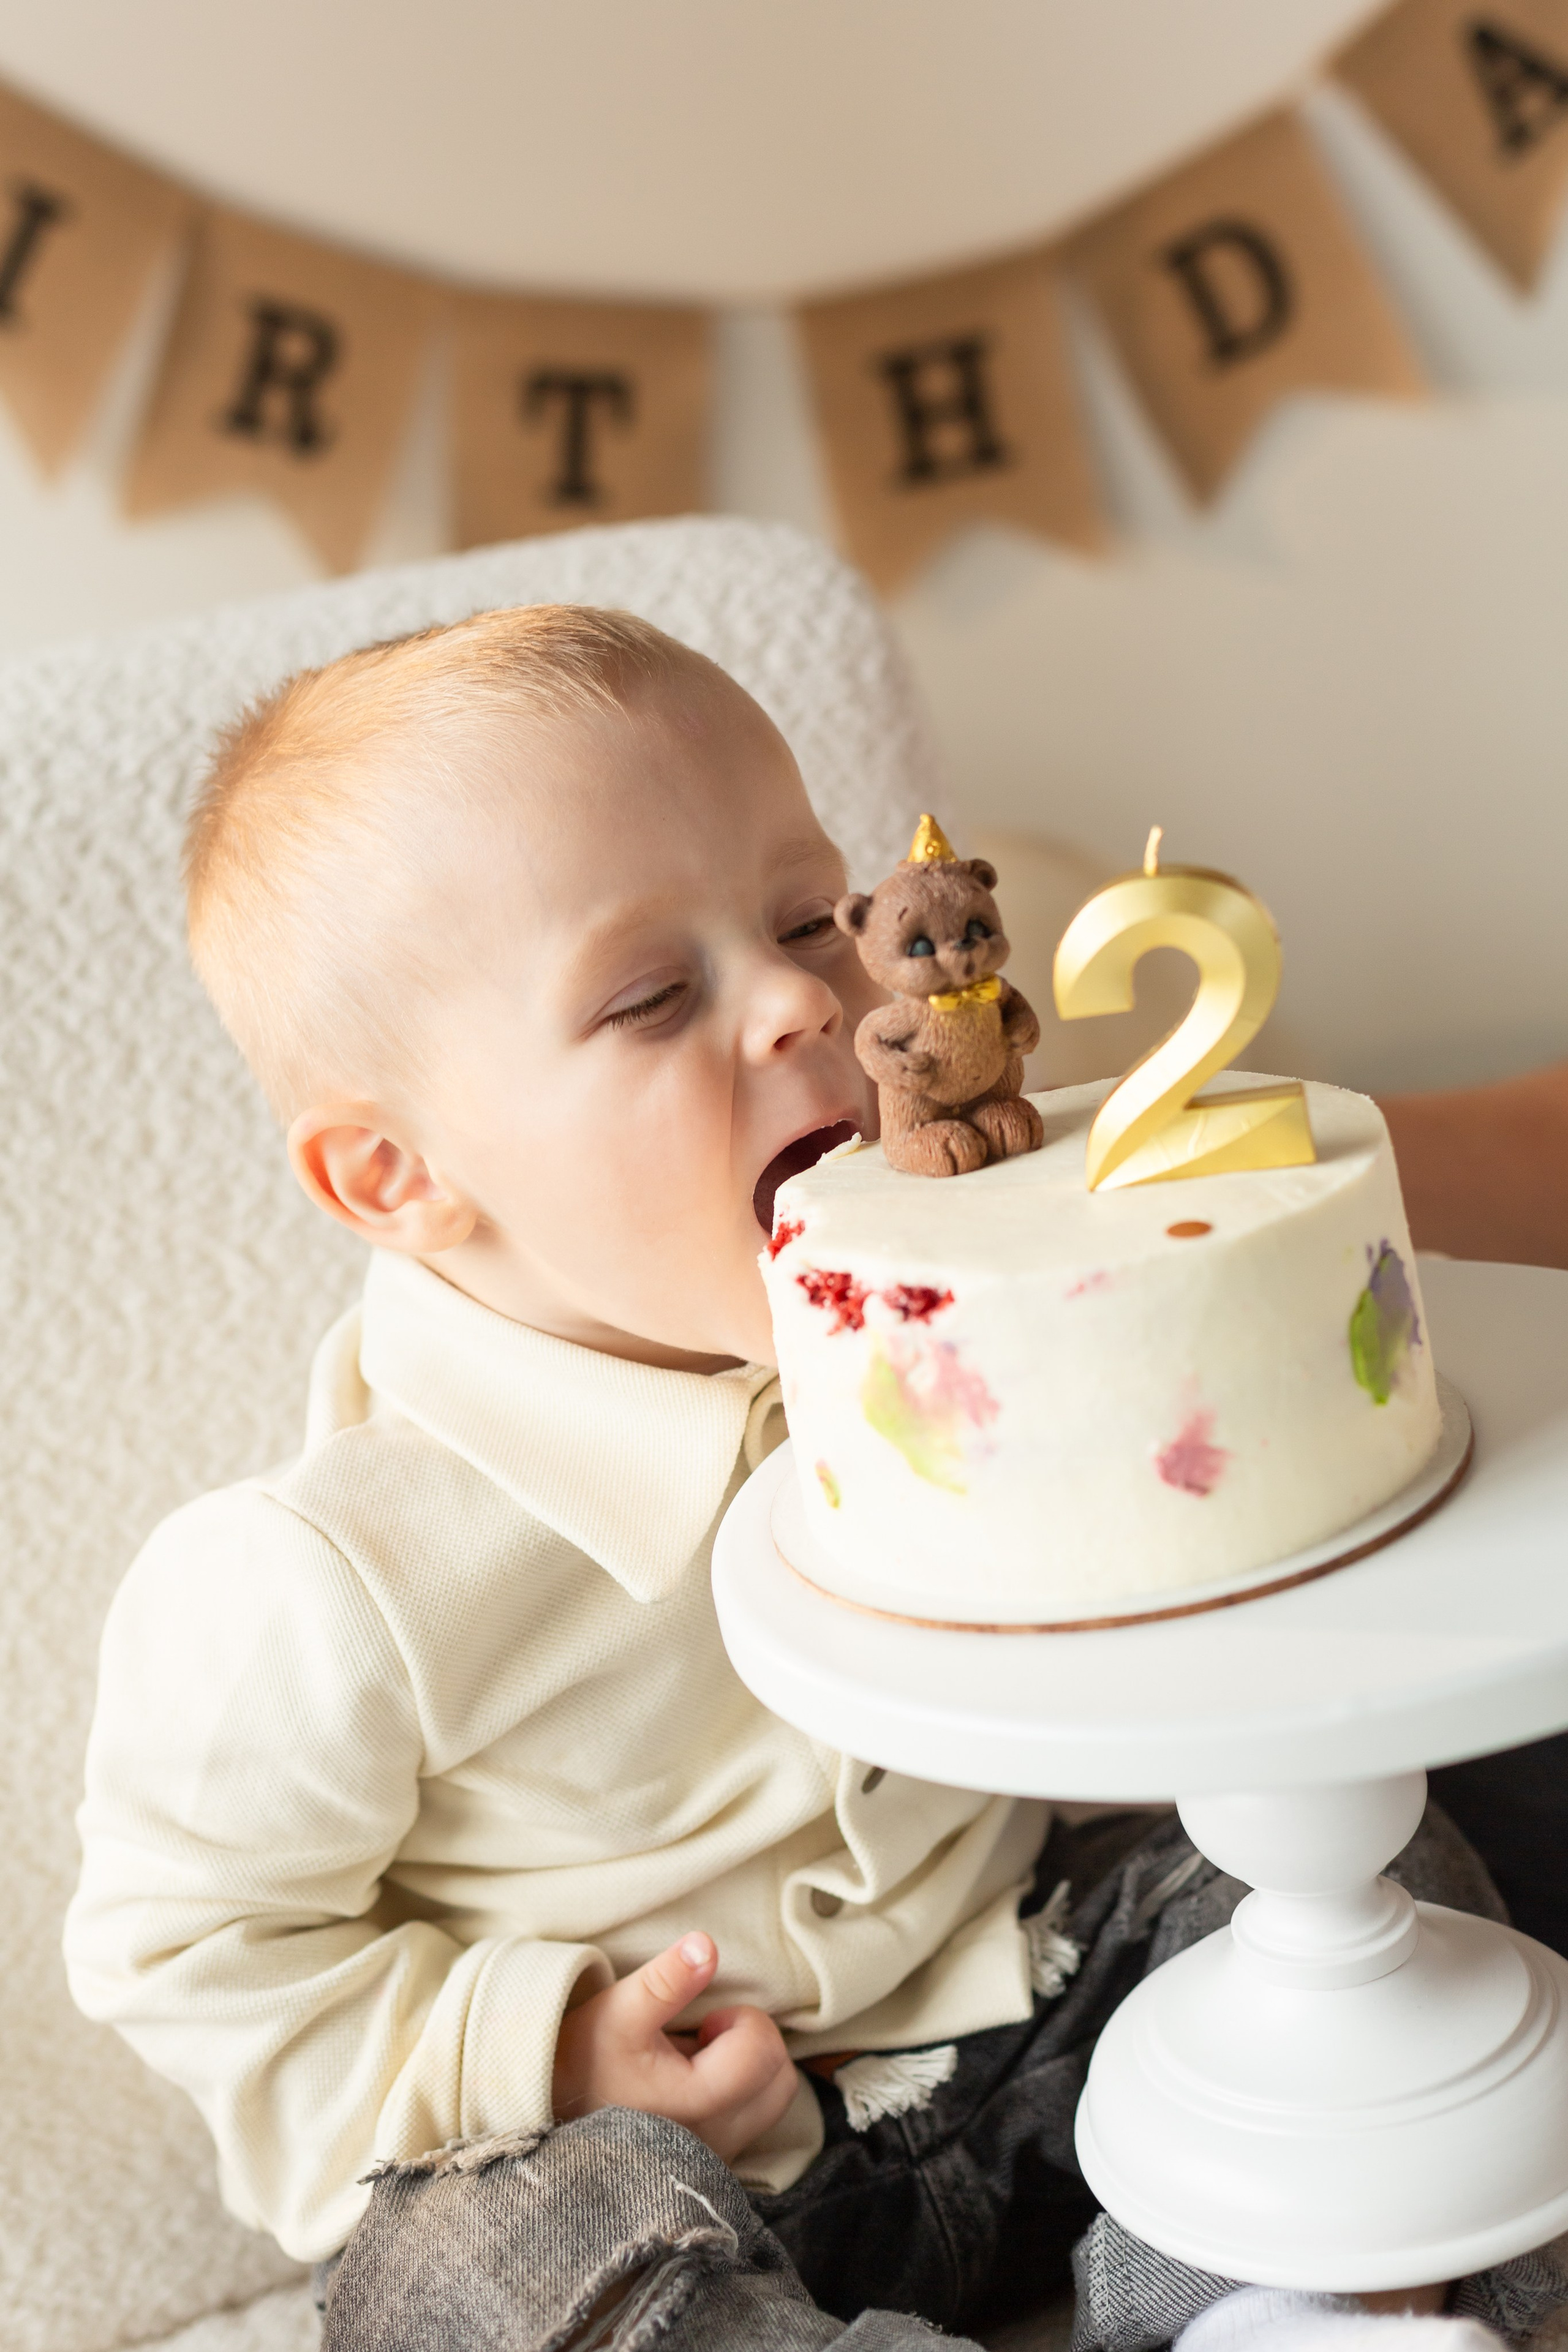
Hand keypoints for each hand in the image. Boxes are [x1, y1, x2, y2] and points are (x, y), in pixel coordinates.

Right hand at [551, 1933, 797, 2161]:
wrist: (547, 2109)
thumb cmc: (581, 2058)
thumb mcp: (618, 2011)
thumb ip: (665, 1979)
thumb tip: (707, 1945)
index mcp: (696, 2104)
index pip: (761, 2051)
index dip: (740, 2019)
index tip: (703, 2020)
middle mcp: (714, 2141)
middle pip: (779, 2079)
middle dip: (752, 2042)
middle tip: (705, 2034)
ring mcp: (716, 2156)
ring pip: (772, 2100)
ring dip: (748, 2066)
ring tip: (698, 2055)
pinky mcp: (712, 2161)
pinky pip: (755, 2118)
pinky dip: (741, 2090)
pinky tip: (696, 2077)